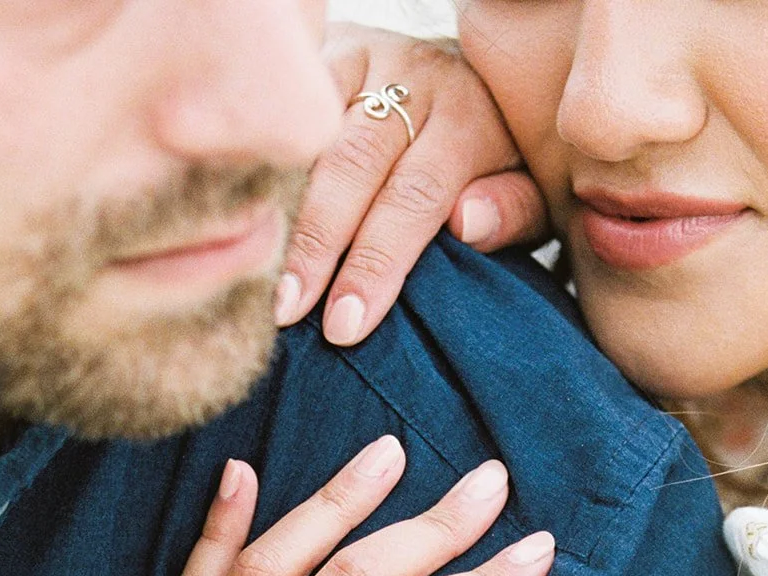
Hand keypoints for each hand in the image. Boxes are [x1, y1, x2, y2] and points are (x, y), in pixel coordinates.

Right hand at [275, 24, 547, 346]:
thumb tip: (468, 223)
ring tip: (251, 277)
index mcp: (468, 114)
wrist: (465, 75)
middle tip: (287, 312)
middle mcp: (413, 76)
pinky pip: (283, 119)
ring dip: (279, 214)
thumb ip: (512, 210)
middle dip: (318, 245)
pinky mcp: (320, 58)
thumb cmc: (493, 160)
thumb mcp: (527, 188)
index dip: (377, 263)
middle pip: (353, 166)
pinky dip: (260, 172)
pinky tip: (240, 225)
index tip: (346, 324)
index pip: (415, 196)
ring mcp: (360, 60)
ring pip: (309, 140)